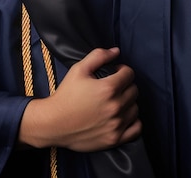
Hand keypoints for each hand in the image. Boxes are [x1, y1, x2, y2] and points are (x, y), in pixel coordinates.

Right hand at [18, 47, 141, 151]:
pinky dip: (133, 121)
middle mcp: (115, 106)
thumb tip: (116, 51)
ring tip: (117, 101)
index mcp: (108, 88)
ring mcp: (116, 124)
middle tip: (115, 87)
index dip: (122, 70)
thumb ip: (98, 56)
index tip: (115, 73)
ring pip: (135, 108)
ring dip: (129, 102)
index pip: (129, 74)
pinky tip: (123, 117)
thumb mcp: (78, 69)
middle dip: (126, 85)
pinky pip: (136, 128)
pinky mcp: (114, 139)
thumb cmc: (65, 95)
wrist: (54, 123)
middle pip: (134, 90)